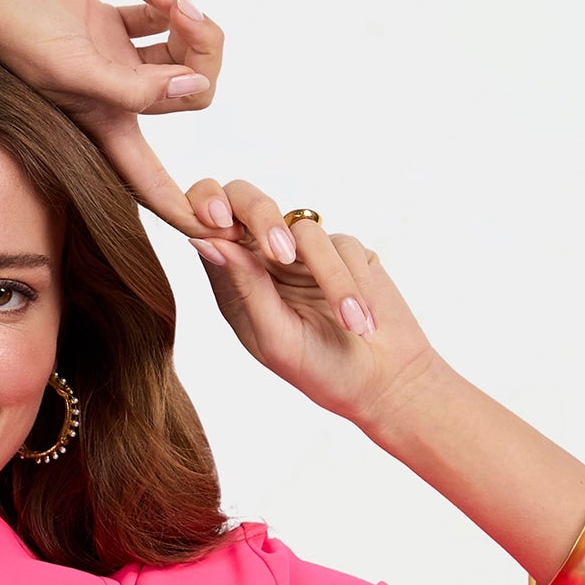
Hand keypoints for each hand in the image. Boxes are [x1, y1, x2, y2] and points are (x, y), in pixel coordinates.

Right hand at [0, 0, 225, 236]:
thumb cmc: (11, 34)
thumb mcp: (74, 68)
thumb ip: (134, 86)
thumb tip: (195, 86)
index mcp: (107, 126)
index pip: (155, 184)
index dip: (187, 208)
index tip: (222, 224)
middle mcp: (117, 101)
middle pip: (192, 93)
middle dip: (202, 48)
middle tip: (183, 12)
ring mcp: (116, 64)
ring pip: (182, 52)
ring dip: (185, 14)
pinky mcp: (109, 27)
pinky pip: (158, 18)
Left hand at [183, 177, 438, 432]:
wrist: (380, 383)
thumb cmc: (319, 370)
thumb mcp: (274, 335)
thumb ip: (243, 285)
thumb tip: (205, 240)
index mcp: (236, 282)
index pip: (208, 226)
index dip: (203, 206)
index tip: (216, 218)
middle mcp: (265, 260)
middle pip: (247, 200)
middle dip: (260, 216)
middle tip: (278, 250)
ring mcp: (305, 252)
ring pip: (305, 230)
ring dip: (332, 280)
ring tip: (352, 325)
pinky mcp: (344, 250)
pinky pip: (343, 245)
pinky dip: (354, 285)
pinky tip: (364, 321)